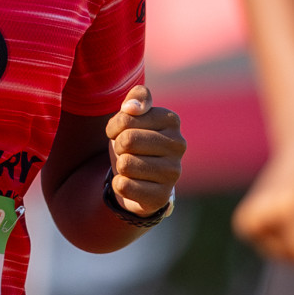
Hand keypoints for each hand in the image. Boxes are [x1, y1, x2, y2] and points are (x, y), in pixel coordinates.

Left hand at [105, 85, 184, 215]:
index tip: (122, 131)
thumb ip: (137, 98)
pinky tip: (132, 183)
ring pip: (125, 164)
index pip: (126, 117)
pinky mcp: (162, 196)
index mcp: (171, 120)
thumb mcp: (133, 114)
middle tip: (127, 151)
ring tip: (132, 166)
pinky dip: (119, 184)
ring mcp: (173, 173)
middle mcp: (179, 145)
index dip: (114, 126)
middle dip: (118, 146)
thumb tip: (132, 108)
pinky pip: (124, 186)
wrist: (141, 177)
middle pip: (127, 140)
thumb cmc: (135, 139)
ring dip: (120, 166)